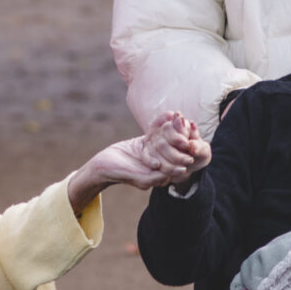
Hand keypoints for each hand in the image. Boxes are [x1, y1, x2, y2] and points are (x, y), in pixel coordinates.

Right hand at [65, 113, 210, 210]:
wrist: (101, 165)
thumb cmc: (117, 173)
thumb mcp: (138, 177)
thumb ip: (155, 177)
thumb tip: (176, 173)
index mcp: (160, 176)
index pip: (176, 165)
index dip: (182, 155)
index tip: (189, 146)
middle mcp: (159, 165)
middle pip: (173, 151)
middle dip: (180, 139)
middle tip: (189, 127)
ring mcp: (153, 153)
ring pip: (165, 139)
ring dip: (172, 127)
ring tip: (180, 116)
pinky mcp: (146, 142)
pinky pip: (155, 131)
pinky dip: (160, 122)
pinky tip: (168, 112)